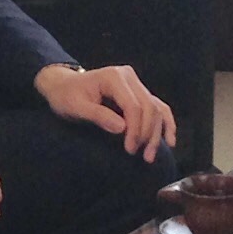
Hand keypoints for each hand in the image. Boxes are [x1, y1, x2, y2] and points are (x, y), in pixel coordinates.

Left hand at [36, 62, 177, 156]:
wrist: (63, 86)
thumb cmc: (66, 96)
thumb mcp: (75, 107)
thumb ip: (98, 116)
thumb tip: (122, 129)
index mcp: (114, 77)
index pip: (133, 105)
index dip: (134, 129)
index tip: (129, 150)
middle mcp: (129, 77)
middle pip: (149, 107)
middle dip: (147, 134)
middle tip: (141, 157)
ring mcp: (136, 84)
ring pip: (156, 109)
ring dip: (157, 133)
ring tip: (150, 156)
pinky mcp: (139, 93)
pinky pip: (157, 107)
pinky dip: (165, 123)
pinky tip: (169, 140)